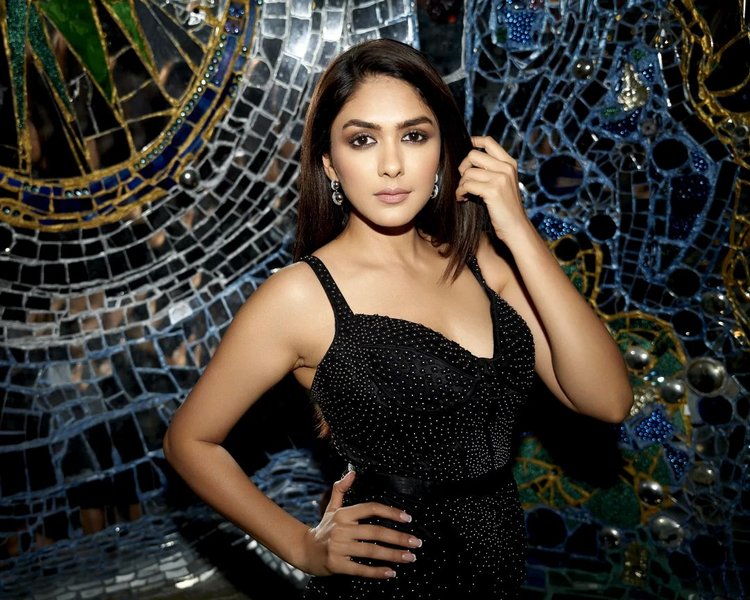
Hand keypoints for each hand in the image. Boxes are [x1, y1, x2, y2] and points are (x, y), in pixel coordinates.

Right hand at [302, 470, 422, 577]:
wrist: (304, 550)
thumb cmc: (324, 528)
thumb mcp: (332, 508)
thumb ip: (341, 489)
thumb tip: (352, 472)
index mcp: (343, 514)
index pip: (370, 509)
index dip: (390, 512)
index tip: (407, 518)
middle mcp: (341, 529)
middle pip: (375, 532)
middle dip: (398, 537)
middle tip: (416, 542)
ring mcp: (339, 548)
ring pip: (371, 551)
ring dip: (393, 555)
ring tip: (410, 557)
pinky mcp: (337, 565)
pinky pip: (361, 568)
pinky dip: (377, 571)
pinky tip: (391, 572)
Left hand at [456, 136, 528, 241]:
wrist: (516, 227)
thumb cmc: (505, 208)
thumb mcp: (504, 184)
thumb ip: (492, 170)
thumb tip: (469, 162)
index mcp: (509, 163)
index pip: (488, 142)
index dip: (473, 141)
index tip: (465, 148)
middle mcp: (506, 168)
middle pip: (473, 155)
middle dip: (463, 167)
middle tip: (464, 181)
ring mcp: (500, 178)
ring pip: (468, 172)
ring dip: (460, 184)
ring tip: (463, 193)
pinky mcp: (493, 191)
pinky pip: (467, 185)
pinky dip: (460, 192)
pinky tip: (463, 199)